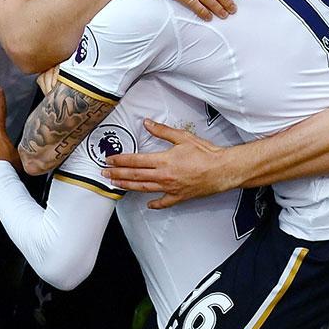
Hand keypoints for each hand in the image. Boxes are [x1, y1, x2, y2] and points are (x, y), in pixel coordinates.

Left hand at [103, 119, 231, 206]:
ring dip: (128, 186)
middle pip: (135, 175)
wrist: (222, 170)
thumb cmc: (206, 154)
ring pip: (144, 188)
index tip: (110, 160)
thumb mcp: (183, 137)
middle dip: (118, 174)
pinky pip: (164, 202)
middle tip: (105, 174)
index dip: (120, 160)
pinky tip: (148, 204)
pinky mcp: (179, 196)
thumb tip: (148, 123)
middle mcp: (164, 176)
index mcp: (164, 160)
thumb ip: (163, 131)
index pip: (136, 160)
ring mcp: (170, 188)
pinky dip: (155, 204)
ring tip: (116, 185)